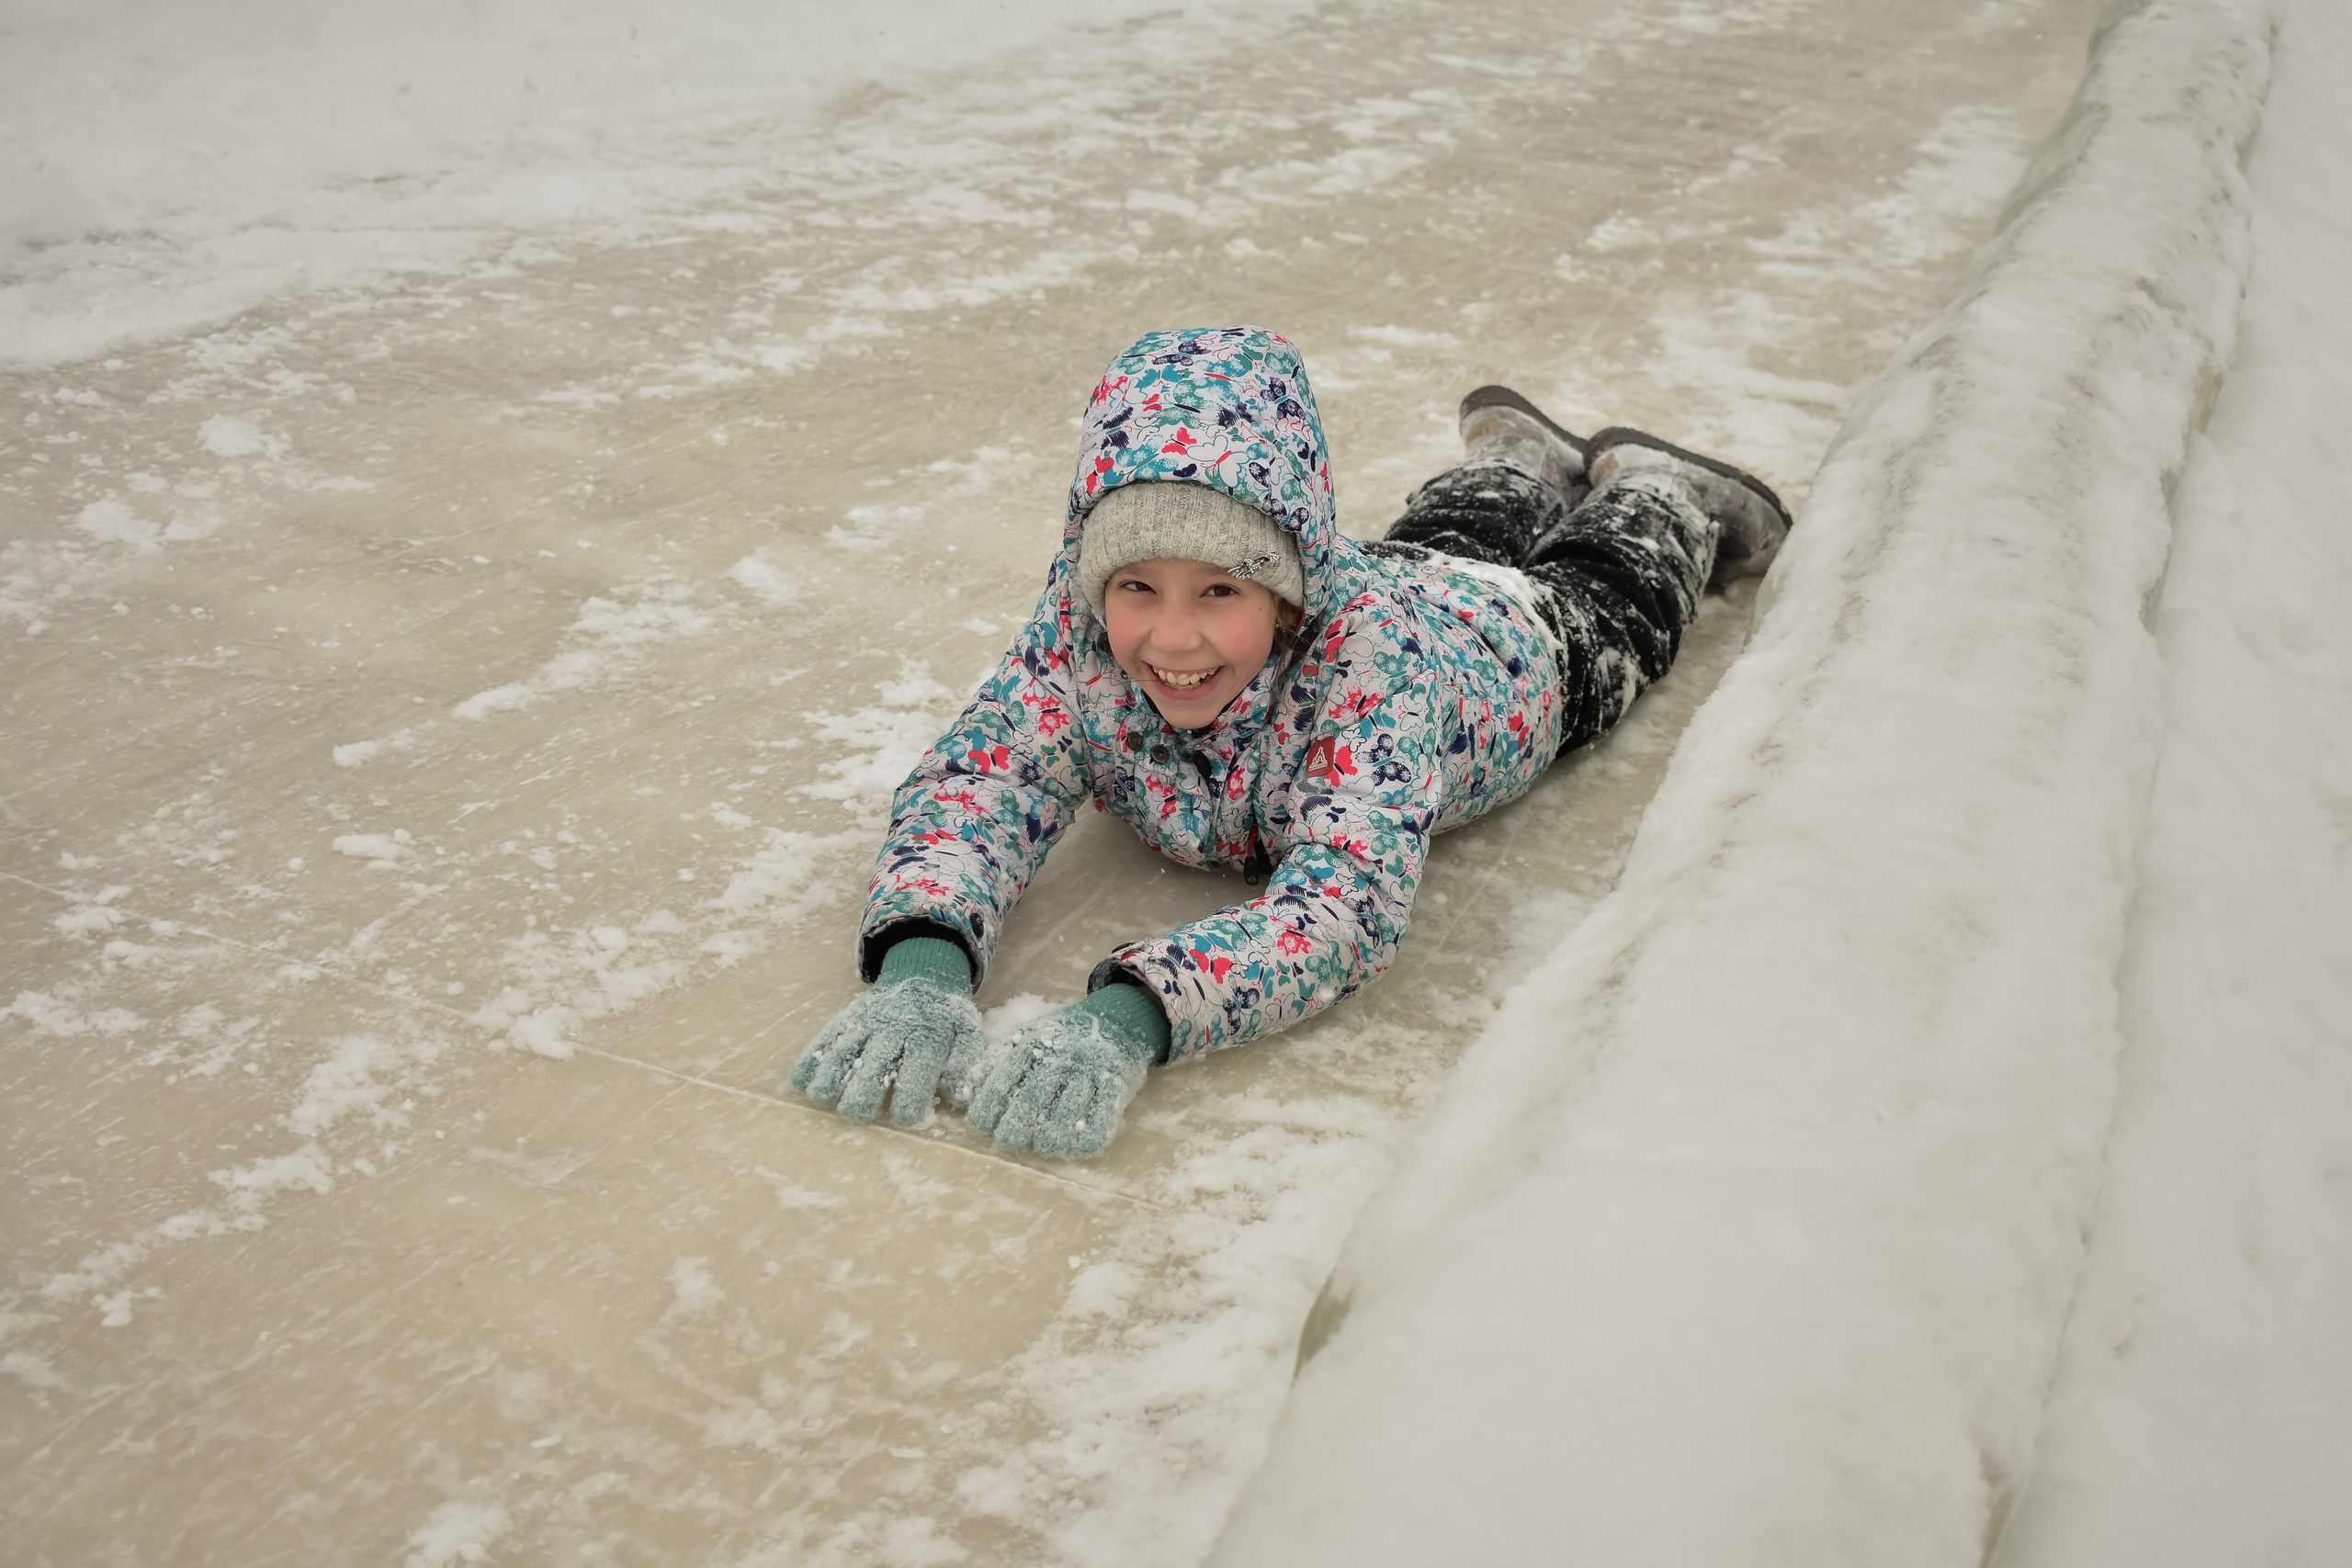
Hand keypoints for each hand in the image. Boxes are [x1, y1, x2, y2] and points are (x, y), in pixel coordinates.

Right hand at [790, 935, 978, 1127]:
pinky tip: (801, 1082)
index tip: (905, 1119)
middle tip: (862, 1113)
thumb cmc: (945, 1013)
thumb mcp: (967, 1032)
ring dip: (830, 1082)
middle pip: (870, 1072)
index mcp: (927, 1038)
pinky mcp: (846, 1018)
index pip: (915, 1079)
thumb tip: (957, 1095)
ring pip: (840, 1055)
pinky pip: (823, 1039)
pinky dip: (808, 1061)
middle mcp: (892, 1030)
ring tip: (828, 1100)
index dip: (908, 1108)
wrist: (923, 971)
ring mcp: (865, 1023)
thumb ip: (965, 1064)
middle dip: (862, 1100)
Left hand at [949, 983, 1167, 1157]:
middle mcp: (1060, 1056)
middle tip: (1009, 1140)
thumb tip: (963, 1094)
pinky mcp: (1116, 1086)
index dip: (986, 1111)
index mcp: (1032, 1044)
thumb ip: (994, 1063)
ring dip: (1048, 1141)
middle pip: (1030, 1105)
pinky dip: (1084, 1143)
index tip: (982, 1125)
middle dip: (1013, 1131)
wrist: (1117, 1019)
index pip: (1001, 1083)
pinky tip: (1075, 1145)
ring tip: (1042, 1143)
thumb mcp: (1025, 1038)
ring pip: (1064, 1120)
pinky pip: (1100, 1124)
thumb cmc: (1062, 1037)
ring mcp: (1089, 1072)